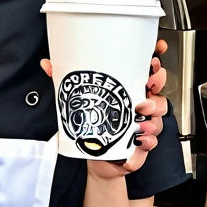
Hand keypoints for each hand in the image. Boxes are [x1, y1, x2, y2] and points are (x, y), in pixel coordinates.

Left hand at [40, 40, 168, 179]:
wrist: (94, 158)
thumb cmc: (91, 127)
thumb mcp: (76, 101)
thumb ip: (64, 82)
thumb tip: (48, 64)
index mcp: (128, 90)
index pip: (147, 70)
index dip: (155, 58)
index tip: (157, 49)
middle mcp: (139, 105)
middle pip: (158, 89)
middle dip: (158, 83)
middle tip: (148, 86)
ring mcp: (143, 124)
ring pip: (159, 115)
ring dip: (153, 116)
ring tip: (141, 119)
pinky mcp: (142, 145)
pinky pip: (152, 141)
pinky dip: (148, 141)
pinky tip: (139, 141)